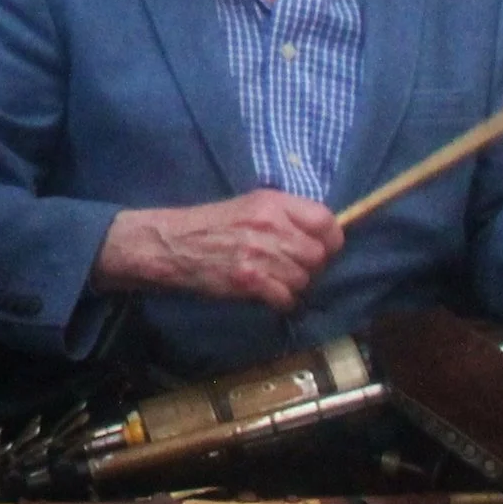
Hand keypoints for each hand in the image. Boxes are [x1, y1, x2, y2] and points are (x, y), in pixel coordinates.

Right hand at [94, 191, 343, 309]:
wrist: (172, 243)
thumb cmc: (212, 224)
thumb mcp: (250, 206)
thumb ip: (286, 216)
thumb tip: (325, 236)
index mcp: (272, 202)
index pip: (326, 221)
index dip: (330, 239)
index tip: (321, 248)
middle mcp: (270, 225)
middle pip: (318, 256)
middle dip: (309, 266)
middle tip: (288, 267)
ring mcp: (260, 253)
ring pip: (304, 280)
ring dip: (292, 285)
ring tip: (271, 279)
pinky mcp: (250, 280)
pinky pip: (286, 299)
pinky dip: (279, 301)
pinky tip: (263, 292)